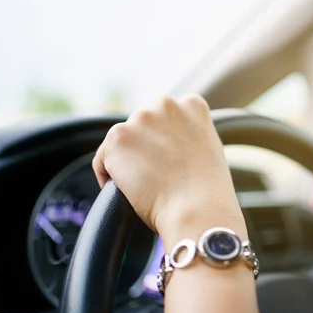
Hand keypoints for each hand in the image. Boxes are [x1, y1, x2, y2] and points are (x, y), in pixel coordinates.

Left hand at [92, 95, 244, 245]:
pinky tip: (128, 191)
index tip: (169, 161)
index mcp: (191, 105)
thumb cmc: (208, 190)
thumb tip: (169, 144)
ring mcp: (139, 119)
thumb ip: (189, 136)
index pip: (167, 116)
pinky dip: (109, 176)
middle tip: (156, 175)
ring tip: (144, 185)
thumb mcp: (209, 149)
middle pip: (143, 124)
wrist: (198, 208)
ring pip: (123, 142)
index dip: (166, 140)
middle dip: (145, 146)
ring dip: (128, 160)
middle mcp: (165, 104)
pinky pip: (103, 158)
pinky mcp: (117, 138)